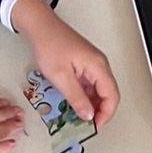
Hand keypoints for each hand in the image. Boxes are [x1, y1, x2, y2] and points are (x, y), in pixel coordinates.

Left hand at [13, 0, 119, 127]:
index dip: (105, 114)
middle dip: (100, 111)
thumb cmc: (49, 45)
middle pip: (109, 94)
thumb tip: (88, 115)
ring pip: (100, 91)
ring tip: (79, 116)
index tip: (94, 126)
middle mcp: (100, 65)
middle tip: (87, 124)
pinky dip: (85, 97)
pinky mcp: (85, 65)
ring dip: (92, 105)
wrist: (39, 25)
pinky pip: (91, 85)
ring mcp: (93, 64)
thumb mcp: (61, 77)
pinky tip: (75, 103)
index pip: (112, 96)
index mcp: (98, 66)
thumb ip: (76, 98)